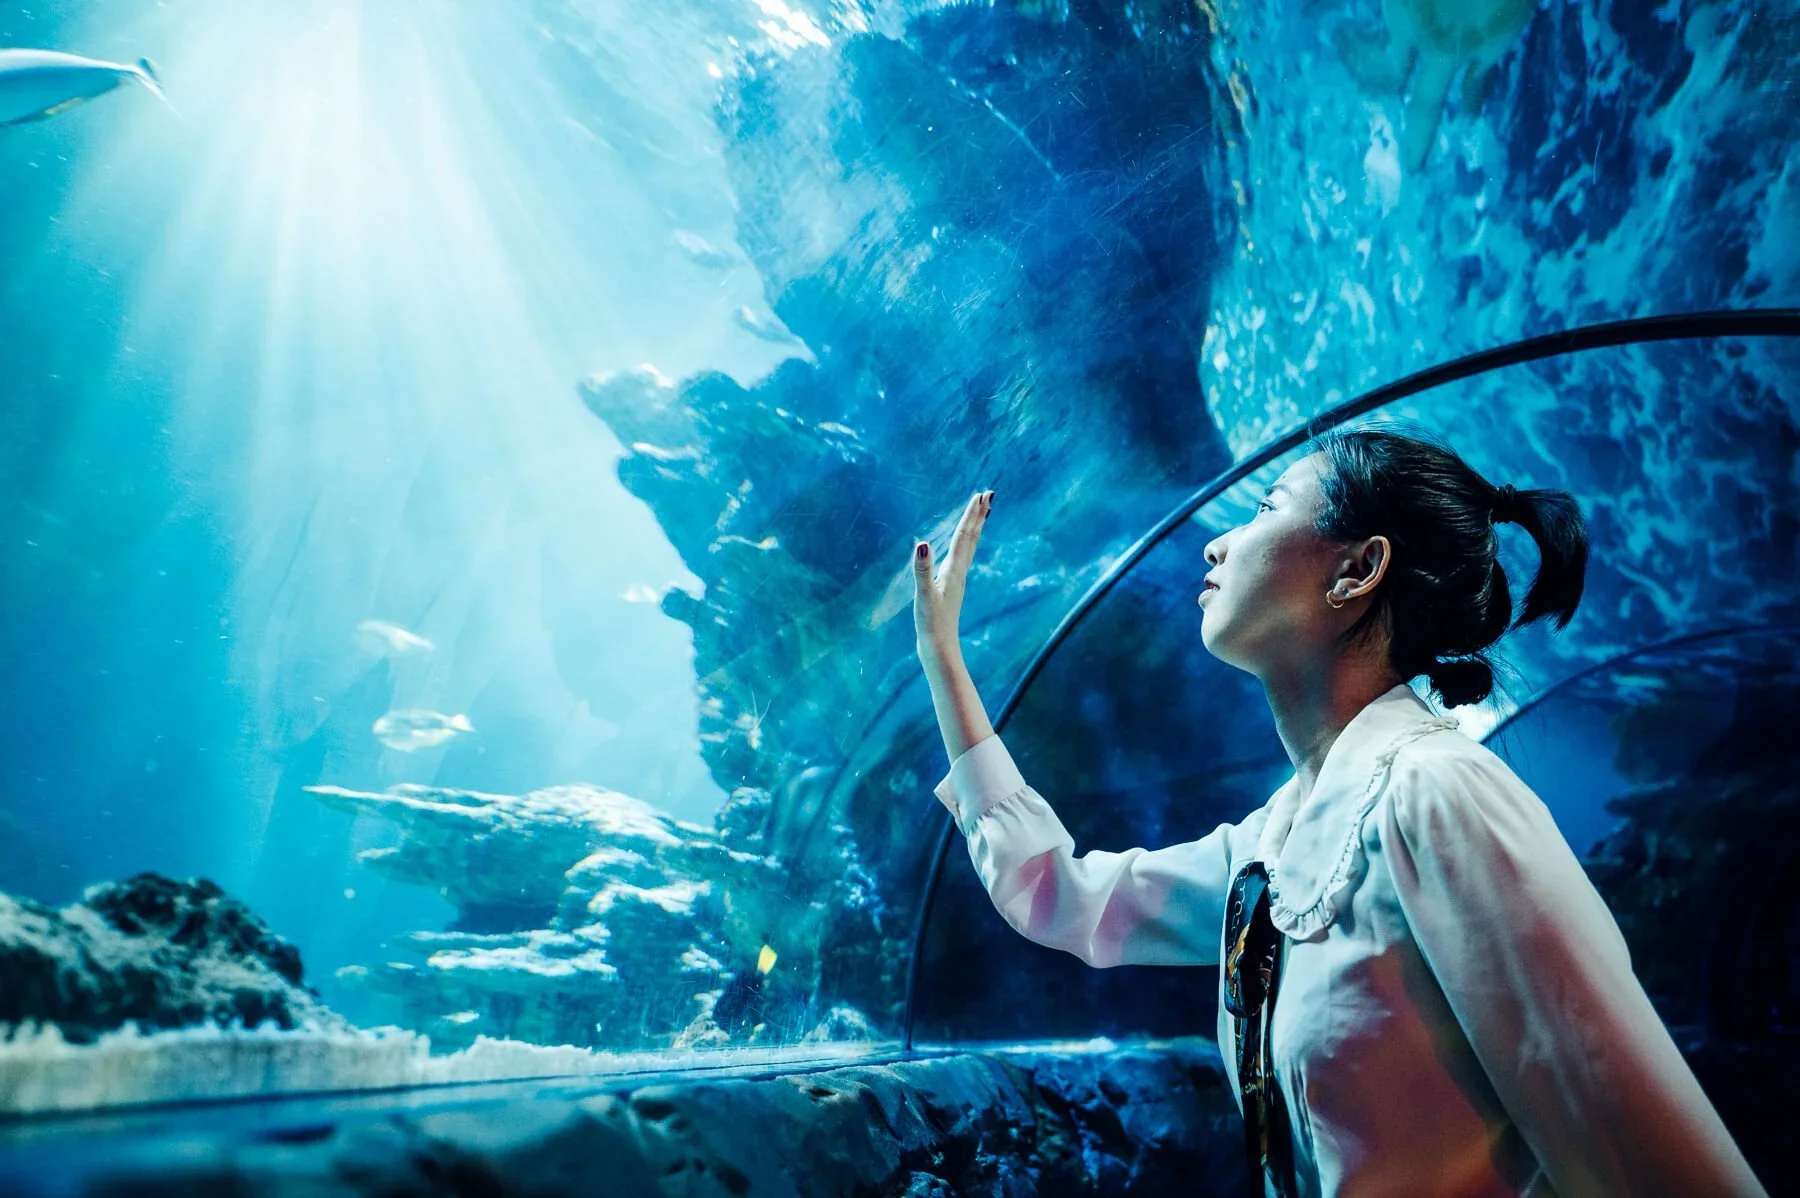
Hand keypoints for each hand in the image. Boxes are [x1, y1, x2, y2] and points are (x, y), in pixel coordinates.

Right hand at [913, 490, 992, 656]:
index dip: (971, 515)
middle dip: (978, 516)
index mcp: (953, 571)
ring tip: (981, 513)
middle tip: (988, 495)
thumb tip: (922, 544)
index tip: (981, 495)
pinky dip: (964, 545)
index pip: (964, 537)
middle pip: (971, 539)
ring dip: (974, 528)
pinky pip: (960, 558)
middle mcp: (958, 572)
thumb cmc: (931, 624)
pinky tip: (960, 546)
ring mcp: (956, 580)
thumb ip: (922, 570)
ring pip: (968, 548)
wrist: (939, 648)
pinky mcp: (950, 588)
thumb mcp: (924, 597)